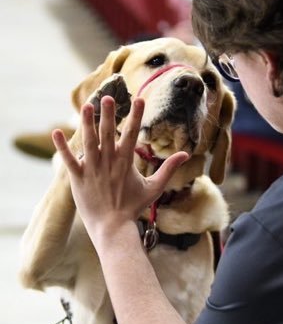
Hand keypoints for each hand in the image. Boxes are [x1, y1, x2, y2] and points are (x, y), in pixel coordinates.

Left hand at [52, 96, 188, 241]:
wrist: (112, 227)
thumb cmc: (134, 207)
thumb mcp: (155, 188)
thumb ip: (169, 169)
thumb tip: (185, 154)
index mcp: (126, 162)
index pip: (131, 134)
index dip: (135, 115)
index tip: (138, 99)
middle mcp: (108, 162)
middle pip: (107, 133)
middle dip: (108, 114)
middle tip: (107, 96)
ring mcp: (92, 170)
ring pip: (88, 142)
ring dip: (87, 123)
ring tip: (87, 106)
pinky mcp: (78, 179)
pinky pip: (68, 160)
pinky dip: (62, 147)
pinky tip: (55, 132)